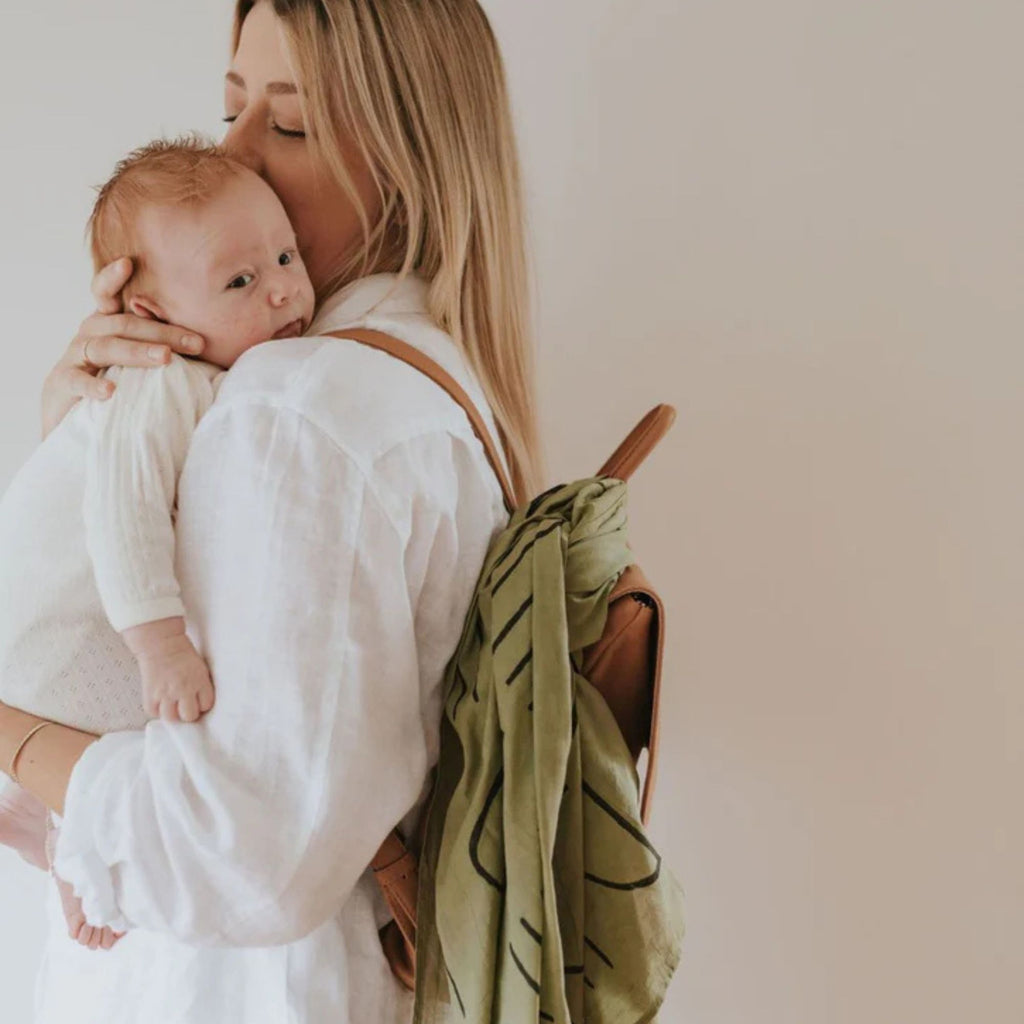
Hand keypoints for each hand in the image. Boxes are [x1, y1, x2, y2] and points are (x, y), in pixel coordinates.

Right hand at [41, 257, 205, 439]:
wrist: (77, 423)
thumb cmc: (121, 390)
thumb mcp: (142, 365)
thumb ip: (166, 350)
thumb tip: (213, 347)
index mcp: (108, 325)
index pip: (108, 295)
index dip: (113, 277)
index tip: (128, 263)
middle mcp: (90, 334)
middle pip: (124, 324)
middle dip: (163, 332)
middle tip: (197, 342)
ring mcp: (75, 357)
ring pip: (107, 347)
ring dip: (138, 351)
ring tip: (165, 358)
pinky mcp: (62, 384)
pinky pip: (77, 381)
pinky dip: (93, 386)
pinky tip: (111, 392)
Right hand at [136, 634, 215, 723]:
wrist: (160, 642)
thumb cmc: (182, 652)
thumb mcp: (200, 667)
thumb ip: (201, 685)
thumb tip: (200, 701)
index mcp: (199, 681)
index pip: (206, 705)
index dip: (202, 705)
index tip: (198, 701)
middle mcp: (184, 689)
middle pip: (189, 716)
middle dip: (188, 713)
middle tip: (184, 706)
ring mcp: (166, 693)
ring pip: (171, 718)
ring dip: (172, 714)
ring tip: (172, 707)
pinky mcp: (150, 694)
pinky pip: (153, 712)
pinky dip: (156, 710)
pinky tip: (159, 702)